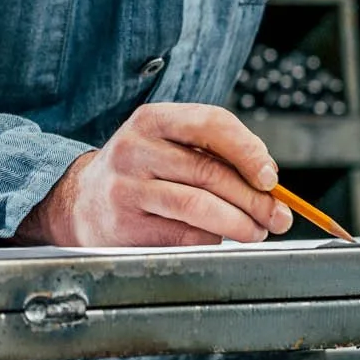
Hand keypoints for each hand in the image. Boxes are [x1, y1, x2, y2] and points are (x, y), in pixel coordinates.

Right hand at [15, 103, 295, 247]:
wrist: (84, 200)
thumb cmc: (142, 170)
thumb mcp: (168, 143)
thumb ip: (214, 153)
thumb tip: (269, 182)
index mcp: (152, 119)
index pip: (211, 124)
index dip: (249, 150)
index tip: (271, 177)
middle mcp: (136, 149)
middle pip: (209, 171)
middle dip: (254, 198)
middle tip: (276, 216)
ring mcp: (127, 188)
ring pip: (198, 207)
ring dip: (239, 224)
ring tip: (255, 231)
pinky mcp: (125, 225)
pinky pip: (183, 235)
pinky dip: (211, 239)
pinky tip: (218, 238)